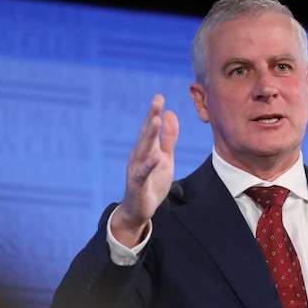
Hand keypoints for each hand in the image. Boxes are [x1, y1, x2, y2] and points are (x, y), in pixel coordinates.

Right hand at [111, 94, 178, 246]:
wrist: (138, 210)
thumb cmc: (151, 182)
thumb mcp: (165, 158)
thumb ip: (168, 138)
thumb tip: (170, 113)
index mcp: (146, 149)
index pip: (150, 128)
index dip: (155, 113)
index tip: (159, 96)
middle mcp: (138, 156)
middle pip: (146, 134)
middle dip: (151, 117)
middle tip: (157, 101)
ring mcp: (136, 169)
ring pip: (143, 150)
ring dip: (149, 135)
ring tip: (156, 120)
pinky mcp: (137, 184)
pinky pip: (143, 173)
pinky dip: (149, 164)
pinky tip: (156, 155)